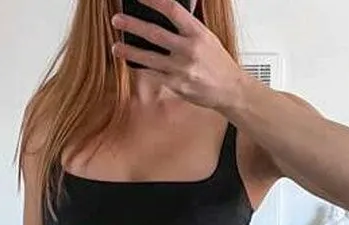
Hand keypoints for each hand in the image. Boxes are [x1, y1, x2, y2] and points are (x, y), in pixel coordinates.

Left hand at [111, 0, 249, 112]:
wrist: (232, 91)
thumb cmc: (219, 64)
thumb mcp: (207, 39)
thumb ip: (187, 28)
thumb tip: (165, 14)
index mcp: (198, 34)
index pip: (171, 10)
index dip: (152, 0)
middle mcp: (189, 50)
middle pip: (154, 34)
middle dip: (132, 25)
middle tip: (117, 20)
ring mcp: (182, 69)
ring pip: (149, 58)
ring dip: (129, 52)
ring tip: (116, 47)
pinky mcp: (178, 85)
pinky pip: (154, 75)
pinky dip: (142, 69)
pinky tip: (133, 64)